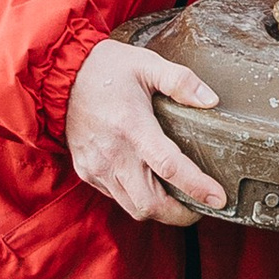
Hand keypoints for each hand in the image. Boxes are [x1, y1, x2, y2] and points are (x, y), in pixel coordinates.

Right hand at [66, 38, 228, 228]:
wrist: (60, 75)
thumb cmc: (105, 68)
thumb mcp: (147, 64)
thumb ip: (181, 81)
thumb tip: (210, 100)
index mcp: (132, 126)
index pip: (169, 167)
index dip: (197, 186)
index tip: (217, 198)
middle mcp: (113, 153)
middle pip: (151, 203)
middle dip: (180, 214)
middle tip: (201, 205)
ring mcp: (97, 166)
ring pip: (133, 207)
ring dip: (159, 209)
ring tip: (178, 198)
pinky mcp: (87, 171)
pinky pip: (116, 196)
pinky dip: (136, 198)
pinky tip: (149, 183)